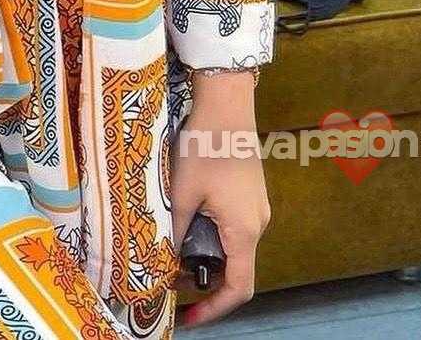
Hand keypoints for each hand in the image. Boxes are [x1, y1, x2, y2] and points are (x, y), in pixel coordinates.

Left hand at [170, 74, 269, 325]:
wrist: (227, 103)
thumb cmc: (205, 147)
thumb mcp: (182, 192)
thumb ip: (175, 229)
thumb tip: (163, 259)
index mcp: (244, 230)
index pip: (238, 288)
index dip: (214, 309)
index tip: (188, 317)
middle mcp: (257, 224)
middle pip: (235, 269)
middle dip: (204, 279)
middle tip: (170, 276)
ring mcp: (256, 207)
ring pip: (233, 247)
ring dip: (206, 254)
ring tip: (173, 248)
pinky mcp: (250, 192)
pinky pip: (233, 227)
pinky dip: (212, 235)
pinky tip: (188, 220)